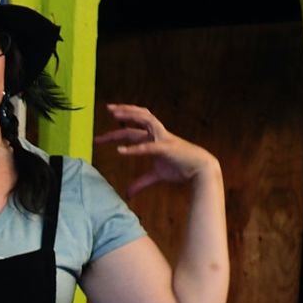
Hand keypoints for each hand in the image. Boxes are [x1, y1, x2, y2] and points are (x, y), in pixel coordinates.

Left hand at [97, 104, 218, 196]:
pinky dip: (134, 148)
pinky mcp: (166, 148)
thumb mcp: (156, 175)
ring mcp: (163, 139)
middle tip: (107, 108)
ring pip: (146, 120)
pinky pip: (148, 146)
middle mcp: (158, 134)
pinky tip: (120, 151)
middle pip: (138, 120)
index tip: (101, 133)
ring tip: (115, 113)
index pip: (133, 130)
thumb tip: (128, 193)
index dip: (117, 129)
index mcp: (155, 138)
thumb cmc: (181, 169)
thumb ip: (141, 182)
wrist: (201, 170)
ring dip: (130, 115)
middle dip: (122, 113)